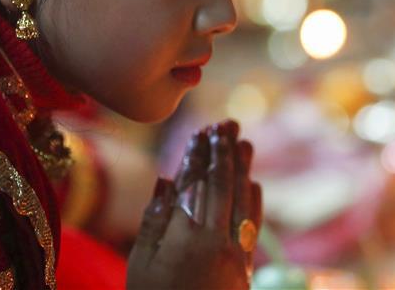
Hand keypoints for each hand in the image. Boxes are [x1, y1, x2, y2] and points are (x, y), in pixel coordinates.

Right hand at [127, 120, 261, 289]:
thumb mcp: (141, 265)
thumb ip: (155, 220)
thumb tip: (169, 180)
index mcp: (188, 236)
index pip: (197, 183)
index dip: (198, 156)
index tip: (201, 132)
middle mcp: (217, 240)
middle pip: (224, 186)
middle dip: (225, 152)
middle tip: (228, 124)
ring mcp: (235, 254)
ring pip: (242, 201)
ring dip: (243, 169)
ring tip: (244, 142)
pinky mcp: (245, 270)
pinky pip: (253, 226)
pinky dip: (254, 201)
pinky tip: (254, 185)